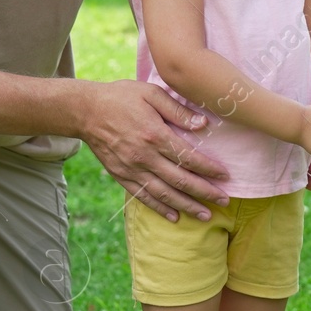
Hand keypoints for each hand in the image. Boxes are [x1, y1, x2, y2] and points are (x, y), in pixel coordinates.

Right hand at [80, 81, 228, 220]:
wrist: (85, 110)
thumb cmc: (121, 97)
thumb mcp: (151, 93)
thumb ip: (178, 110)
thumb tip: (204, 124)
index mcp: (154, 134)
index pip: (188, 157)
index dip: (209, 168)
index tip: (225, 176)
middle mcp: (144, 156)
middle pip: (180, 180)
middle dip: (204, 192)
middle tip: (224, 200)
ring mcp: (131, 168)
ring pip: (164, 193)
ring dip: (186, 206)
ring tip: (205, 216)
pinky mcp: (121, 175)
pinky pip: (143, 196)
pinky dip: (160, 208)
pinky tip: (175, 217)